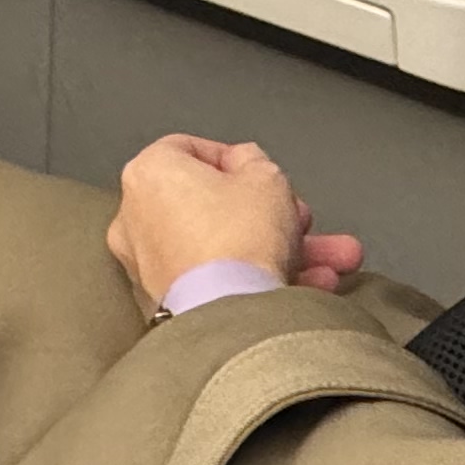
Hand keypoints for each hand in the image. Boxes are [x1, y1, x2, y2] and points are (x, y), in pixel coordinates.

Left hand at [104, 135, 363, 310]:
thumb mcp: (267, 177)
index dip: (238, 160)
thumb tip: (249, 167)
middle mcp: (138, 219)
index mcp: (150, 173)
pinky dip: (255, 281)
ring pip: (224, 247)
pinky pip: (218, 282)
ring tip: (326, 262)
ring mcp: (150, 267)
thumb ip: (256, 162)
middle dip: (271, 214)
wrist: (229, 314)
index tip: (264, 175)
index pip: (192, 150)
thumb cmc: (237, 242)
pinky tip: (305, 287)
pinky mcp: (168, 304)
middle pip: (215, 206)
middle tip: (300, 219)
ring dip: (277, 251)